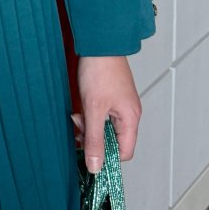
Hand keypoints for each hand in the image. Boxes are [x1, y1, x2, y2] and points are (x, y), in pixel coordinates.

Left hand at [72, 55, 141, 172]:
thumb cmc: (100, 71)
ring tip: (77, 117)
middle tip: (78, 131)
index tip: (88, 155)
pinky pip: (102, 116)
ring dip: (89, 127)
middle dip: (94, 139)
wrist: (98, 43)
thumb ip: (94, 139)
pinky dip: (90, 116)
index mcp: (130, 119)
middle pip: (114, 141)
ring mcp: (121, 105)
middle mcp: (129, 114)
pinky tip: (80, 109)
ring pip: (106, 128)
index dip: (106, 157)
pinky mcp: (112, 97)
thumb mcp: (93, 109)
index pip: (124, 153)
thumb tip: (96, 166)